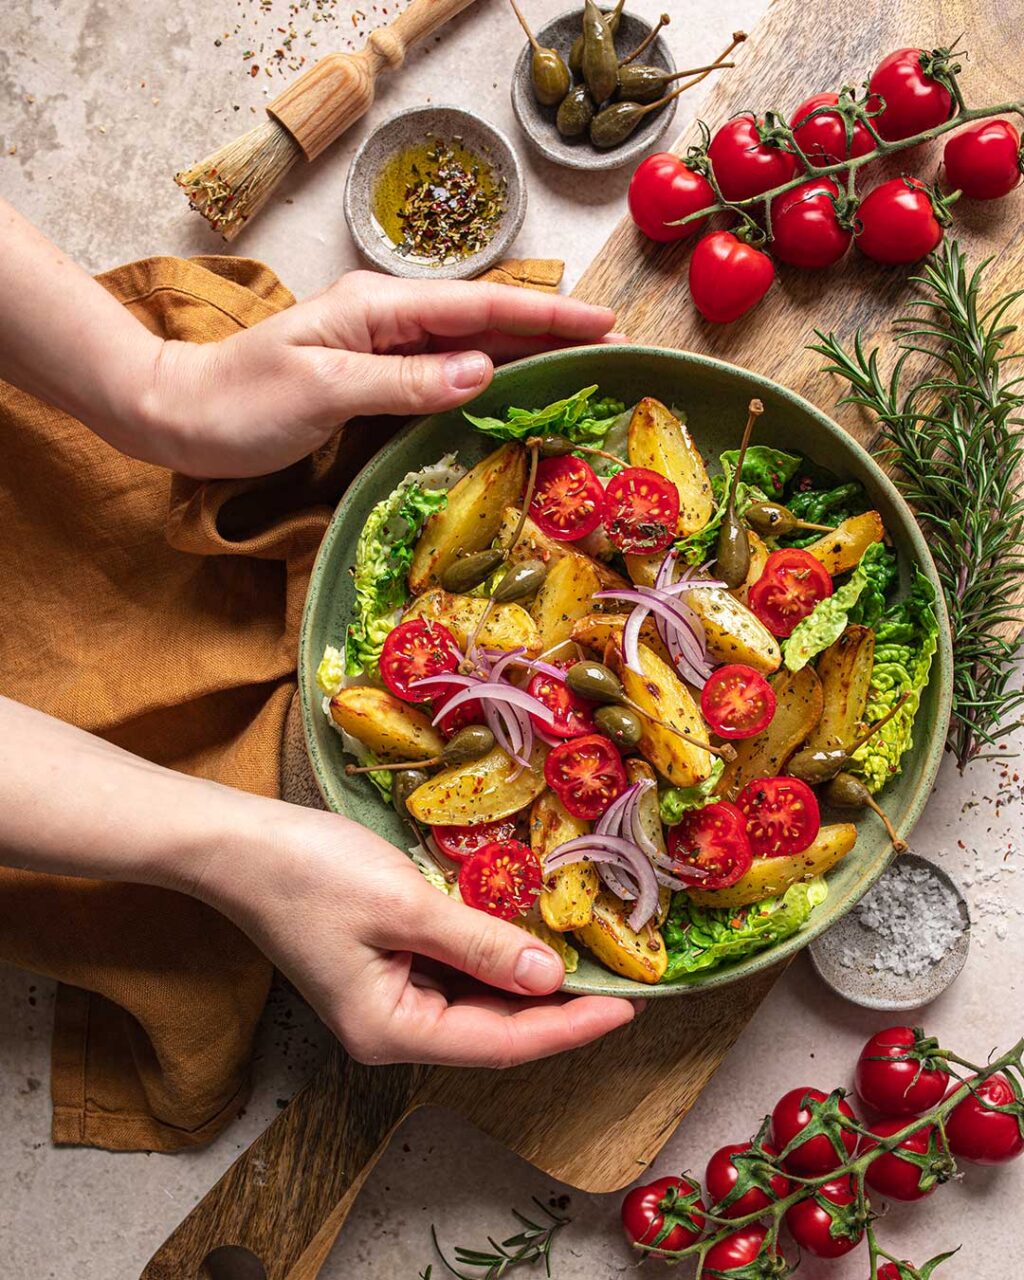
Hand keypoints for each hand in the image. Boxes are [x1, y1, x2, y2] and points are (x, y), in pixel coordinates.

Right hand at [2, 697, 637, 1069]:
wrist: (236, 844)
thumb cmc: (311, 872)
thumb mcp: (405, 905)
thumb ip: (481, 944)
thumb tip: (551, 977)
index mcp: (391, 1029)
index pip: (502, 1042)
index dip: (569, 1026)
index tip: (628, 1008)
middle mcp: (388, 1029)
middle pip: (491, 1030)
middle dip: (555, 1008)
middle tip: (620, 981)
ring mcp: (382, 1000)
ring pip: (475, 1005)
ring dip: (526, 985)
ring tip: (587, 963)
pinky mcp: (379, 969)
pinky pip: (451, 978)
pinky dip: (492, 961)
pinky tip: (524, 939)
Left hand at [143, 271, 619, 478]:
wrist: (183, 416)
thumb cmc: (242, 401)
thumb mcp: (323, 388)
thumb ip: (404, 379)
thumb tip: (483, 371)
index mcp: (380, 308)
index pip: (482, 307)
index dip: (548, 316)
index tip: (605, 325)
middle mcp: (389, 321)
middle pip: (487, 322)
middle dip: (552, 332)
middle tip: (614, 352)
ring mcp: (383, 350)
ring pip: (472, 348)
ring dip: (527, 358)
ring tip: (583, 371)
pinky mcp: (375, 381)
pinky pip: (445, 377)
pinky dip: (487, 384)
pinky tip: (515, 395)